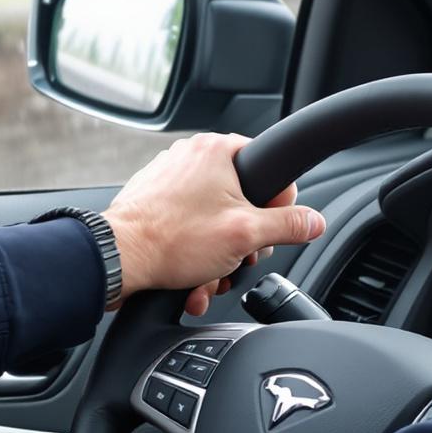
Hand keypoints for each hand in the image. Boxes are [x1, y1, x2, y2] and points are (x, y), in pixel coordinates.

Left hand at [103, 133, 325, 314]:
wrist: (118, 259)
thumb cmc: (173, 240)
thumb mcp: (246, 234)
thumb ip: (288, 226)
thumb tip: (314, 222)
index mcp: (216, 151)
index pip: (269, 167)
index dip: (278, 204)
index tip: (274, 228)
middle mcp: (190, 158)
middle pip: (241, 200)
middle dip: (243, 241)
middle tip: (239, 258)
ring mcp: (168, 180)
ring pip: (213, 221)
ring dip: (218, 257)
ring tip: (210, 278)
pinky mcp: (152, 203)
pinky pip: (187, 229)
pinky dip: (193, 256)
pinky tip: (191, 281)